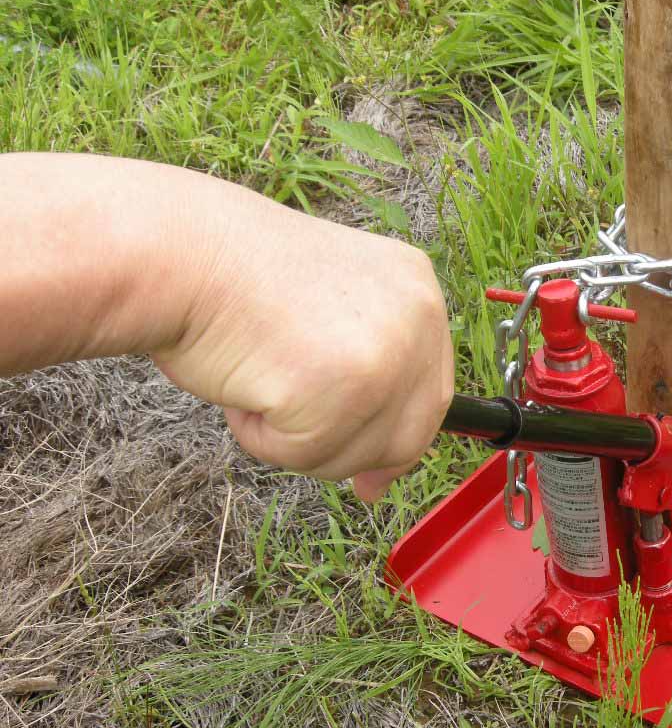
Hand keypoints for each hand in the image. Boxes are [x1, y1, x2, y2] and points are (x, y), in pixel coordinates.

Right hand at [152, 180, 452, 501]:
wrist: (181, 251)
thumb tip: (384, 472)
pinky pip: (304, 454)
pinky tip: (246, 382)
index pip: (433, 394)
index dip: (401, 441)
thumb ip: (371, 371)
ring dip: (298, 439)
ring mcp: (384, 355)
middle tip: (299, 438)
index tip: (375, 475)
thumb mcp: (334, 311)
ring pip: (356, 454)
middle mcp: (417, 319)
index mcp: (419, 291)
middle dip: (350, 451)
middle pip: (408, 436)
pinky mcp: (341, 390)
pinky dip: (263, 436)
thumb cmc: (236, 277)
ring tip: (260, 375)